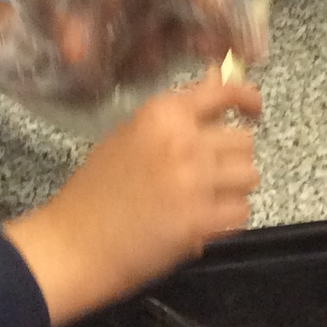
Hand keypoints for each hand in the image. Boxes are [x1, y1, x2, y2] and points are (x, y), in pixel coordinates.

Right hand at [4, 69, 261, 325]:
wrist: (73, 244)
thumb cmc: (95, 191)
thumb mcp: (130, 137)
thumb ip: (176, 117)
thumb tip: (214, 82)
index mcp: (162, 114)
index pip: (223, 93)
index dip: (246, 99)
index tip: (253, 110)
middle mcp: (184, 141)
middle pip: (243, 141)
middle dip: (231, 158)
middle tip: (207, 175)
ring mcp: (195, 181)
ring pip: (250, 176)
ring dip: (232, 189)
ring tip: (204, 200)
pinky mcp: (201, 221)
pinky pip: (241, 212)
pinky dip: (227, 219)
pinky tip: (200, 223)